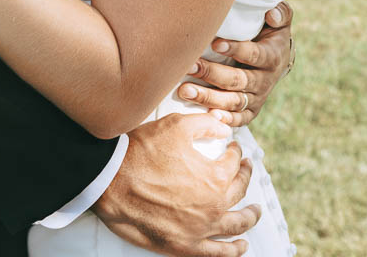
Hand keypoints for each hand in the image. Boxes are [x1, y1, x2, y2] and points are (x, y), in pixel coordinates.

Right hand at [93, 112, 259, 255]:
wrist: (111, 182)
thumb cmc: (141, 152)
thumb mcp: (176, 126)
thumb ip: (206, 124)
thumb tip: (224, 127)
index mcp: (214, 176)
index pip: (234, 163)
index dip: (236, 152)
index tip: (234, 148)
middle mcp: (213, 206)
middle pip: (239, 192)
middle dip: (246, 177)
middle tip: (246, 170)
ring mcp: (199, 229)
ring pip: (235, 225)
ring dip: (249, 217)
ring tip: (255, 212)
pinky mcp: (183, 246)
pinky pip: (216, 253)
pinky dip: (232, 251)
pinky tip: (241, 246)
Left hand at [177, 2, 293, 126]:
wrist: (279, 59)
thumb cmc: (272, 33)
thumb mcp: (280, 20)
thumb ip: (280, 13)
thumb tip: (271, 14)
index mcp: (272, 57)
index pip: (254, 55)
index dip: (236, 50)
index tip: (215, 44)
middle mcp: (265, 80)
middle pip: (238, 80)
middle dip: (212, 74)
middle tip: (190, 66)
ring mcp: (258, 97)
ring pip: (234, 101)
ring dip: (208, 97)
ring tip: (185, 90)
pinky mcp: (251, 110)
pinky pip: (239, 119)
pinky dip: (225, 119)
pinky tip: (208, 116)